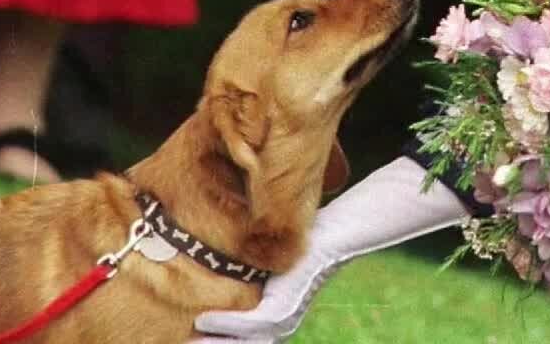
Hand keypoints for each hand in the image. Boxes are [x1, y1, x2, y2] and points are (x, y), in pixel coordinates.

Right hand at [193, 156, 469, 340]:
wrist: (362, 219)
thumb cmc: (330, 219)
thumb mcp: (288, 230)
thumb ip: (263, 235)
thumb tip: (238, 222)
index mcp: (283, 297)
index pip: (245, 326)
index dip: (217, 333)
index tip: (189, 334)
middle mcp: (287, 309)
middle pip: (245, 339)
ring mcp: (291, 306)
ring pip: (247, 338)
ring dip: (214, 342)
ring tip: (187, 341)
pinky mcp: (294, 297)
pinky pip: (258, 322)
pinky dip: (229, 325)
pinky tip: (204, 322)